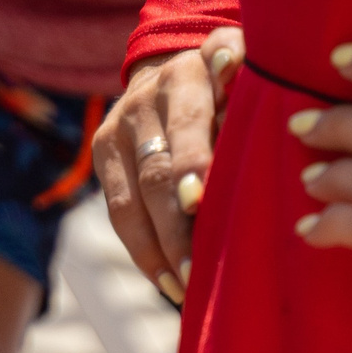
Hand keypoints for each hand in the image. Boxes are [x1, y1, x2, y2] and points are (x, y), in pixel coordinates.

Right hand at [95, 26, 242, 300]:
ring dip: (159, 248)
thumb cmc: (232, 79)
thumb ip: (249, 72)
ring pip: (131, 198)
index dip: (190, 162)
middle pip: (155, 170)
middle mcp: (144, 100)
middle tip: (197, 270)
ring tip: (186, 287)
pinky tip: (168, 283)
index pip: (185, 123)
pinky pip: (119, 210)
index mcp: (186, 76)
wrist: (171, 65)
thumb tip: (236, 75)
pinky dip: (144, 250)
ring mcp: (118, 127)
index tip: (197, 202)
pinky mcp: (103, 152)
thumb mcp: (247, 65)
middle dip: (174, 224)